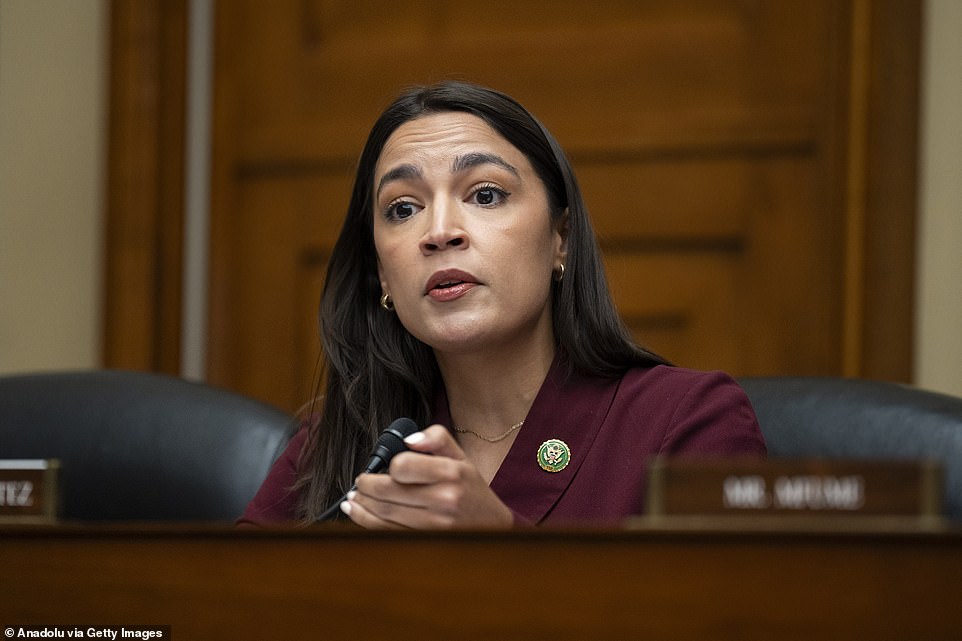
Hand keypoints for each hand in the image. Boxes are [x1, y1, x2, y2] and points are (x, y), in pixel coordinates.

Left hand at [341, 424, 513, 529]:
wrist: (492, 526)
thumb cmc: (471, 488)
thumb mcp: (460, 455)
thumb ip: (435, 437)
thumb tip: (409, 439)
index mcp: (452, 473)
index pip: (403, 466)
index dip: (389, 465)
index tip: (386, 467)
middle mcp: (444, 500)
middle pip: (388, 492)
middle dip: (365, 486)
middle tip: (359, 482)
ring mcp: (434, 525)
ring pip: (384, 514)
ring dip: (361, 505)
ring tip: (353, 497)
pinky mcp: (426, 541)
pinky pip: (387, 532)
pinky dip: (367, 522)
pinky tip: (358, 512)